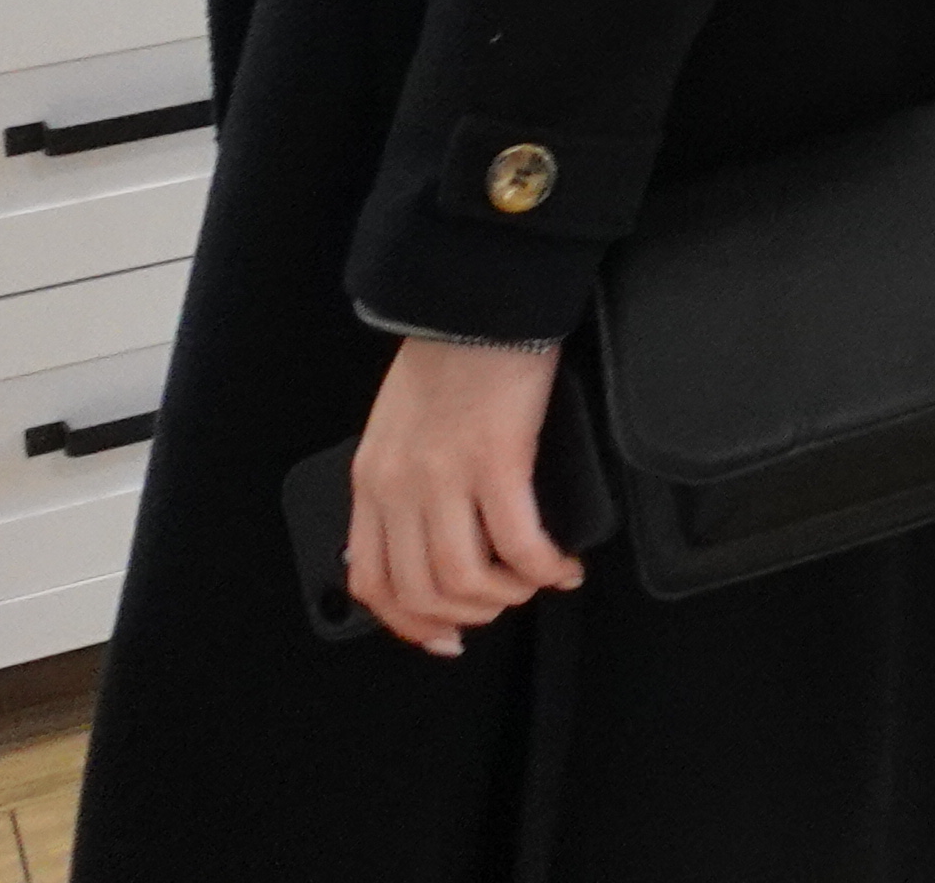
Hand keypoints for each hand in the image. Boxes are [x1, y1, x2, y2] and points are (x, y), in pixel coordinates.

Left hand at [345, 334, 582, 654]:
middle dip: (469, 615)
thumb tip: (433, 536)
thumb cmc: (449, 356)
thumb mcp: (399, 427)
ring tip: (536, 581)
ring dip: (508, 595)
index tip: (444, 635)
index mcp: (372, 480)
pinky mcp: (497, 461)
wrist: (476, 300)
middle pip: (423, 592)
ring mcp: (445, 478)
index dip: (410, 624)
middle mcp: (399, 488)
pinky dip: (543, 568)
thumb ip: (403, 481)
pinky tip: (562, 565)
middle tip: (503, 603)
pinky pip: (518, 543)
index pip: (373, 582)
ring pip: (466, 580)